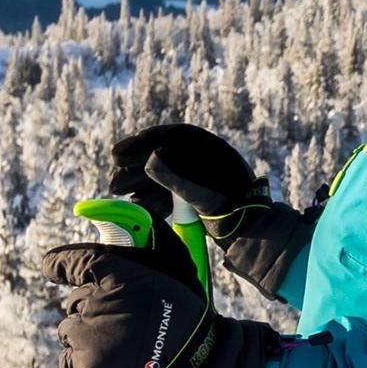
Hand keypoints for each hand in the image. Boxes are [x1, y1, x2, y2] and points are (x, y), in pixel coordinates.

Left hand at [45, 239, 216, 367]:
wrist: (192, 360)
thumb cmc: (186, 316)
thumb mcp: (172, 273)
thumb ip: (147, 256)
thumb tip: (129, 231)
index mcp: (117, 273)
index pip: (73, 262)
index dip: (58, 264)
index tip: (50, 267)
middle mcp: (97, 299)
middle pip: (75, 301)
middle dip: (88, 309)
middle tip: (115, 321)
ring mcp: (90, 331)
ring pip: (68, 329)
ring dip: (83, 335)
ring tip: (112, 345)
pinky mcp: (88, 362)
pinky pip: (67, 361)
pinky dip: (77, 363)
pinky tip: (98, 364)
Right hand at [113, 122, 313, 307]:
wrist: (251, 231)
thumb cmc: (231, 207)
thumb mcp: (200, 190)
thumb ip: (174, 175)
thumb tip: (149, 161)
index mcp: (208, 147)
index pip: (169, 137)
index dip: (141, 144)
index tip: (118, 154)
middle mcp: (202, 159)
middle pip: (161, 156)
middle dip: (135, 167)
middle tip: (114, 179)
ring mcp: (199, 177)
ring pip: (162, 175)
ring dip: (139, 182)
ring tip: (117, 190)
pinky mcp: (197, 196)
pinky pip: (170, 192)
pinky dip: (154, 196)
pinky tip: (137, 202)